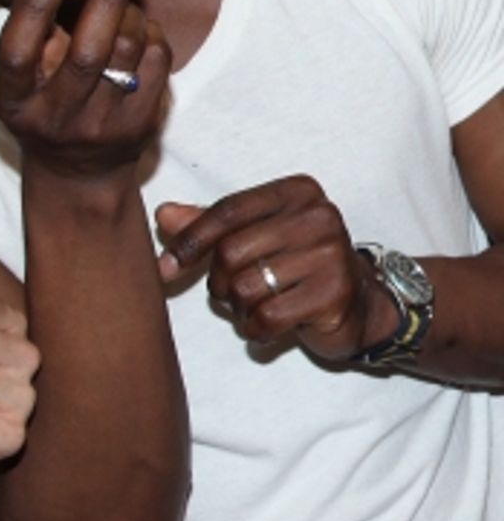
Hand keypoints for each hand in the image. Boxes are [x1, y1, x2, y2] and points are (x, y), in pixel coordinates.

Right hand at [0, 0, 170, 179]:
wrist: (78, 173)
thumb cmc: (43, 103)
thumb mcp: (21, 76)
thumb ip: (31, 27)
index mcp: (15, 101)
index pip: (18, 51)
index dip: (34, 7)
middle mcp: (55, 119)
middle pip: (87, 52)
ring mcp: (101, 128)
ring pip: (128, 52)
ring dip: (133, 11)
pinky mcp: (141, 127)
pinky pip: (157, 63)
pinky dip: (152, 34)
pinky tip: (139, 29)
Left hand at [155, 174, 378, 361]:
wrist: (357, 305)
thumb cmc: (294, 266)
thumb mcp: (254, 237)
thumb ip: (208, 225)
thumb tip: (163, 214)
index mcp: (295, 192)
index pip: (227, 211)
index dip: (190, 241)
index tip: (166, 268)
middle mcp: (318, 215)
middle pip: (232, 252)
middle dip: (219, 283)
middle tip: (233, 294)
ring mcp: (332, 254)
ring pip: (246, 287)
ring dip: (239, 308)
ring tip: (256, 308)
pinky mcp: (336, 294)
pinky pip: (268, 316)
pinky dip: (257, 329)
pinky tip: (269, 326)